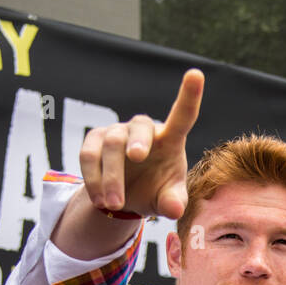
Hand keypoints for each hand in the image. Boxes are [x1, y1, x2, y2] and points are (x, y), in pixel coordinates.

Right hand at [78, 69, 203, 218]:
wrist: (126, 200)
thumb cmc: (156, 192)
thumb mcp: (167, 201)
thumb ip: (174, 203)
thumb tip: (175, 210)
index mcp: (170, 140)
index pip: (183, 116)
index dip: (189, 95)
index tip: (196, 74)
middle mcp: (144, 130)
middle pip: (140, 127)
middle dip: (138, 139)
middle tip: (137, 157)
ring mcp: (117, 132)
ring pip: (111, 145)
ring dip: (112, 177)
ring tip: (114, 204)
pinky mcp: (94, 141)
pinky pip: (89, 155)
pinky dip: (94, 179)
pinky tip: (100, 201)